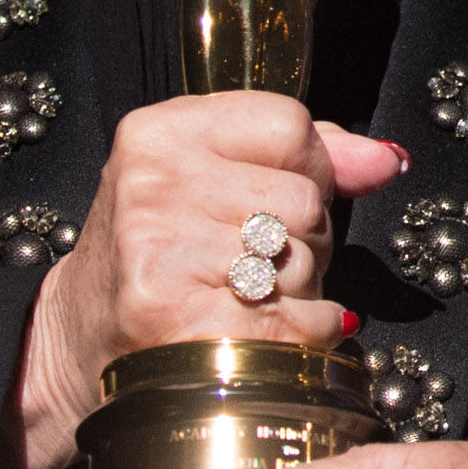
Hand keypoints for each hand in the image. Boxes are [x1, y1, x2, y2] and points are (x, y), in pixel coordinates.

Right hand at [2, 93, 403, 468]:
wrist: (81, 343)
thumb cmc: (158, 254)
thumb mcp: (211, 176)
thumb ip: (307, 155)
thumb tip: (387, 160)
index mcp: (160, 132)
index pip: (291, 125)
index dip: (308, 169)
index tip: (276, 196)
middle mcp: (154, 183)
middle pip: (306, 200)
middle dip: (303, 238)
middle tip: (251, 259)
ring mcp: (162, 252)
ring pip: (304, 262)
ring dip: (299, 290)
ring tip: (245, 295)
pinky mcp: (180, 322)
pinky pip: (296, 323)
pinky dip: (300, 337)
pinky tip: (259, 334)